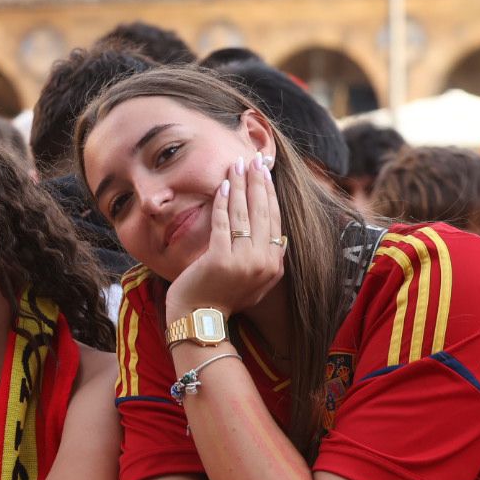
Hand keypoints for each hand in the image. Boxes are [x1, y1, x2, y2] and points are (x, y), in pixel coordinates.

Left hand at [167, 154, 284, 319]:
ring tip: (237, 165)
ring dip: (240, 186)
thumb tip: (279, 238)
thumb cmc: (223, 299)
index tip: (266, 174)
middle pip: (263, 213)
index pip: (275, 221)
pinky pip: (223, 222)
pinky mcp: (220, 259)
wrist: (200, 319)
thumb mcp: (256, 283)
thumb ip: (268, 262)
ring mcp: (243, 261)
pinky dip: (222, 201)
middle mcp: (264, 262)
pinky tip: (222, 185)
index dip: (271, 195)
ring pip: (244, 214)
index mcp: (274, 265)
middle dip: (259, 183)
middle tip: (255, 160)